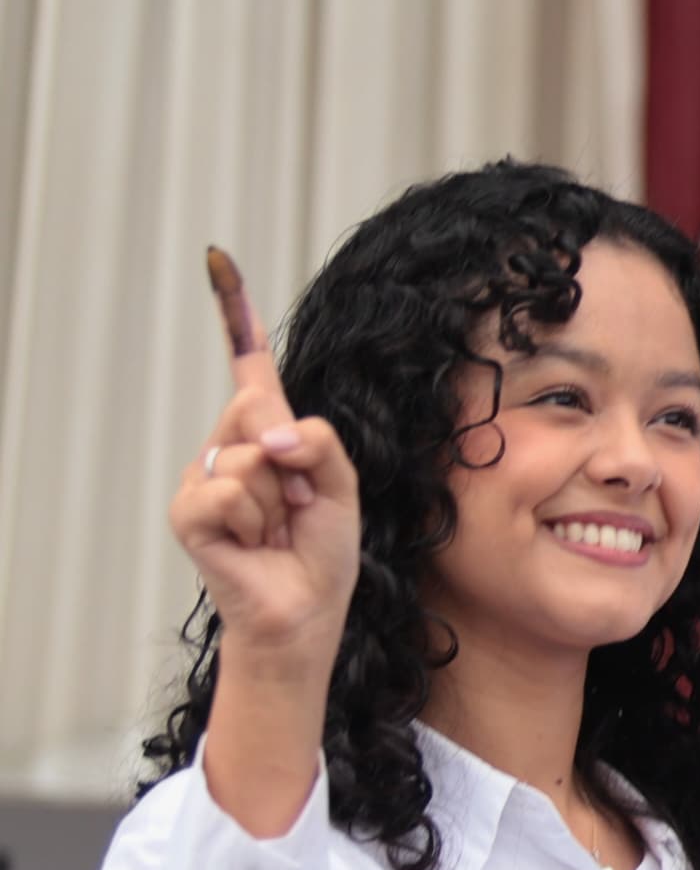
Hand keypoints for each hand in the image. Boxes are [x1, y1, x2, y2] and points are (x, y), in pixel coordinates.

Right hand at [172, 248, 358, 665]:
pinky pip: (227, 490)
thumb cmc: (322, 550)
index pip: (250, 367)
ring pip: (250, 458)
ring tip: (279, 529)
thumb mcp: (341, 484)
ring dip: (282, 501)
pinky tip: (254, 543)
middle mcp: (228, 446)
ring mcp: (203, 477)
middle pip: (259, 410)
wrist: (305, 609)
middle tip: (302, 505)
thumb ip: (317, 442)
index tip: (219, 260)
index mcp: (266, 433)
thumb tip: (269, 434)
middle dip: (299, 461)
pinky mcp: (188, 510)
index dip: (234, 316)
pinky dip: (255, 521)